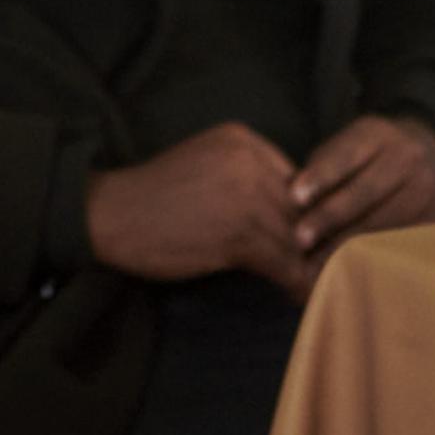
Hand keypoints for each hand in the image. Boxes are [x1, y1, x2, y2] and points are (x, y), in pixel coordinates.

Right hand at [83, 121, 309, 297]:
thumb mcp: (207, 164)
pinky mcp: (238, 233)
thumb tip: (291, 214)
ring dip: (308, 265)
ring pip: (296, 236)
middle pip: (302, 206)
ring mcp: (245, 195)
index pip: (297, 178)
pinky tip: (294, 295)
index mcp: (242, 139)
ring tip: (314, 284)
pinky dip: (293, 282)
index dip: (304, 212)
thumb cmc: (155, 195)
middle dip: (314, 239)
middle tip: (321, 267)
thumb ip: (247, 177)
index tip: (310, 239)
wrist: (113, 213)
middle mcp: (249, 160)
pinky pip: (283, 261)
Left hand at [290, 115, 434, 260]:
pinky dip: (374, 256)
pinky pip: (403, 240)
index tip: (295, 198)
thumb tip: (288, 206)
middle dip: (330, 216)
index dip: (321, 176)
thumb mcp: (343, 149)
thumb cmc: (364, 159)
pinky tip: (350, 268)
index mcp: (376, 133)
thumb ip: (320, 172)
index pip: (347, 154)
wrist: (424, 155)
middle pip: (367, 190)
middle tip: (301, 239)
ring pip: (386, 220)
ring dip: (349, 243)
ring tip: (318, 261)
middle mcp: (407, 156)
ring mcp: (427, 187)